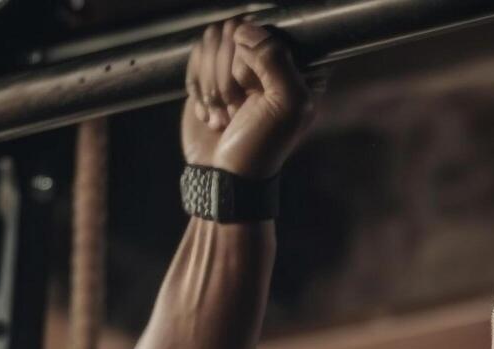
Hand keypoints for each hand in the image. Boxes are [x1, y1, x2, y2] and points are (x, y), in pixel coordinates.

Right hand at [182, 18, 319, 179]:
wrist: (224, 175)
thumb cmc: (261, 146)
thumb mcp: (284, 105)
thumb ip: (275, 59)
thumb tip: (242, 29)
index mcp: (297, 66)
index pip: (266, 31)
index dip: (252, 59)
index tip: (253, 91)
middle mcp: (268, 61)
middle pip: (234, 32)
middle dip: (228, 77)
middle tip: (237, 109)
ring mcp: (238, 66)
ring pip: (212, 42)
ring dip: (212, 85)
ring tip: (225, 115)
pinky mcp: (211, 75)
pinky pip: (196, 56)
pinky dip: (198, 87)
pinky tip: (212, 114)